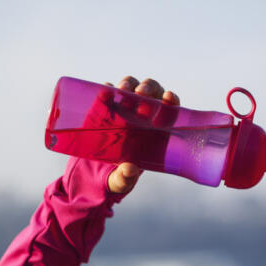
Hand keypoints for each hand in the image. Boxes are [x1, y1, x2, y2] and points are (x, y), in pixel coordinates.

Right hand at [104, 76, 179, 194]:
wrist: (94, 170)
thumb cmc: (118, 174)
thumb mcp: (121, 180)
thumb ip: (125, 178)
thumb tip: (129, 170)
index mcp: (156, 129)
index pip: (169, 109)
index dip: (171, 100)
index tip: (168, 97)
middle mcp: (141, 113)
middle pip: (152, 92)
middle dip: (149, 87)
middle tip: (141, 93)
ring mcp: (122, 107)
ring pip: (131, 86)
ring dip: (129, 84)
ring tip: (122, 90)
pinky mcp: (104, 107)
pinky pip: (107, 92)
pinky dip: (107, 89)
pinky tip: (105, 91)